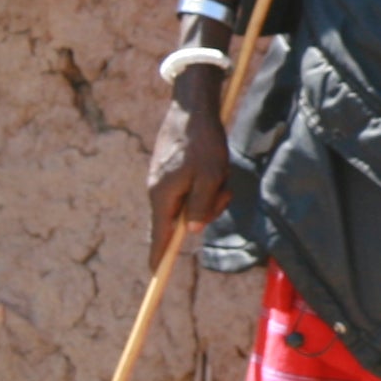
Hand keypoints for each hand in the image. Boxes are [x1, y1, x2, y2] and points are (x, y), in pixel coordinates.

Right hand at [146, 89, 229, 267]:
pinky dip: (207, 180)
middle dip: (208, 209)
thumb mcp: (212, 176)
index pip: (160, 235)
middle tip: (224, 189)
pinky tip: (214, 162)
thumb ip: (202, 206)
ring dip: (212, 192)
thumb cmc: (203, 142)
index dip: (160, 256)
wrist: (193, 106)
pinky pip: (192, 187)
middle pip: (184, 220)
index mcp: (164, 196)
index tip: (156, 274)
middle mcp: (159, 191)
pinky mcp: (171, 169)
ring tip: (219, 169)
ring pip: (192, 201)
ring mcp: (164, 179)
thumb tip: (193, 231)